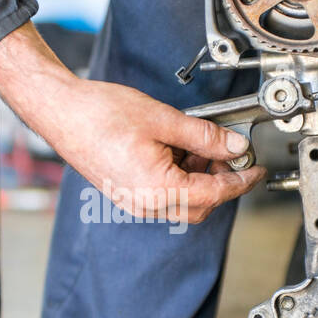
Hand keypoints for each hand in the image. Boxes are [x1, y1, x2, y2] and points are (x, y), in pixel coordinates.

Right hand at [0, 23, 263, 223]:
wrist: (61, 112)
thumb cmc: (100, 114)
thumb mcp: (164, 119)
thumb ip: (204, 137)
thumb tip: (233, 146)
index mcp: (158, 189)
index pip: (215, 194)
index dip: (241, 181)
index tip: (256, 169)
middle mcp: (145, 204)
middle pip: (201, 205)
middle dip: (221, 182)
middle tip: (231, 153)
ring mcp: (134, 202)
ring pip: (183, 201)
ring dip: (199, 178)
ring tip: (199, 145)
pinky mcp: (126, 193)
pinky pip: (163, 195)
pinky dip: (180, 178)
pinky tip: (178, 150)